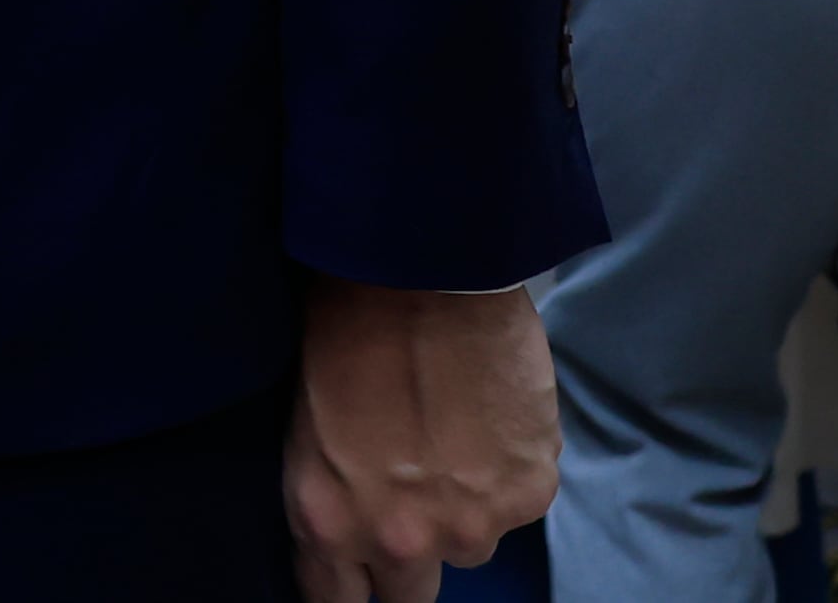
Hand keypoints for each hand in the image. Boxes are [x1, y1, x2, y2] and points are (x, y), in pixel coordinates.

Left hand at [282, 277, 560, 599]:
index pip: (337, 599)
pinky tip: (490, 419)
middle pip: (410, 594)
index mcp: (328, 520)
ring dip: (462, 511)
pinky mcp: (530, 493)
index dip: (350, 583)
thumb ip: (333, 493)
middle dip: (408, 555)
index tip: (358, 570)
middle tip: (411, 502)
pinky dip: (509, 473)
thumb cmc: (345, 324)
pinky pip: (518, 504)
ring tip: (453, 442)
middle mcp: (400, 539)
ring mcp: (472, 523)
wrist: (426, 269)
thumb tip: (353, 523)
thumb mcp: (307, 423)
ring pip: (470, 545)